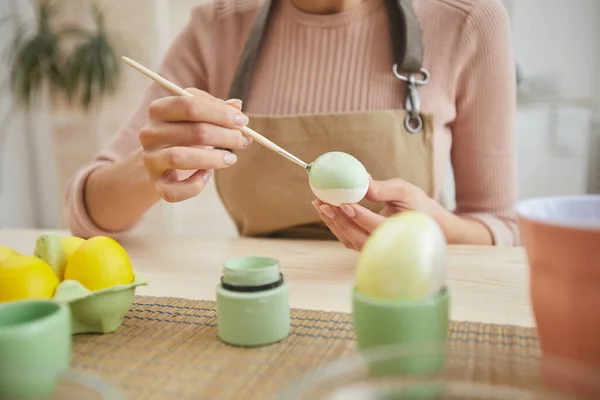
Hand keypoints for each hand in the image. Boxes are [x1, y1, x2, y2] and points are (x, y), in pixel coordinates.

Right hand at [139, 88, 251, 202]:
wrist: (160, 163)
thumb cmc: (184, 135)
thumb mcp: (197, 117)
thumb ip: (216, 108)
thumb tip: (237, 105)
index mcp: (159, 109)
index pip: (189, 105)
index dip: (219, 113)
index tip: (242, 121)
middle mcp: (150, 133)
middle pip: (192, 132)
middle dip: (224, 136)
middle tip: (243, 141)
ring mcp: (150, 160)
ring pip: (180, 158)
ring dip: (212, 159)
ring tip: (231, 158)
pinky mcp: (156, 184)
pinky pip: (174, 190)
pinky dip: (195, 185)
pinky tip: (207, 175)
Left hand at [312, 178, 444, 249]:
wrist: (427, 225)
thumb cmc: (418, 206)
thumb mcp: (405, 191)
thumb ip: (384, 189)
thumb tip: (362, 181)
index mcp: (399, 232)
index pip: (375, 226)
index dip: (359, 216)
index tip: (344, 204)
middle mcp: (385, 245)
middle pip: (357, 237)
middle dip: (338, 219)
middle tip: (322, 203)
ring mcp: (373, 249)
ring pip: (349, 240)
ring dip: (332, 222)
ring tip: (318, 203)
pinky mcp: (365, 246)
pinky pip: (347, 239)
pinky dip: (335, 225)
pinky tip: (325, 210)